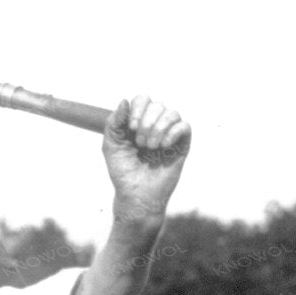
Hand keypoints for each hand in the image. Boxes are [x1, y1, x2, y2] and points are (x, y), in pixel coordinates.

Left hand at [102, 95, 190, 217]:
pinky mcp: (182, 145)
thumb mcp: (111, 145)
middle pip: (158, 104)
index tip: (131, 128)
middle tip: (140, 143)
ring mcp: (169, 134)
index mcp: (138, 122)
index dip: (138, 109)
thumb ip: (114, 122)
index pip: (142, 99)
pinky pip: (185, 126)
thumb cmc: (123, 172)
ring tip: (151, 147)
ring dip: (159, 128)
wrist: (137, 194)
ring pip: (172, 113)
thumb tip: (125, 100)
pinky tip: (163, 147)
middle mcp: (155, 125)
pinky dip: (172, 133)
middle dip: (147, 122)